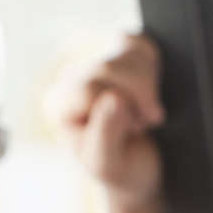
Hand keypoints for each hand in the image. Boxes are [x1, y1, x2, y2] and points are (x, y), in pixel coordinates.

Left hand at [47, 32, 166, 207]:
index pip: (90, 89)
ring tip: (144, 109)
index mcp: (59, 106)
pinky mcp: (117, 54)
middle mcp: (71, 81)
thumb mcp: (109, 164)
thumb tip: (114, 97)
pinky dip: (153, 64)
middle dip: (140, 96)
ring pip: (128, 50)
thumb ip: (106, 134)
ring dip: (149, 82)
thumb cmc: (119, 170)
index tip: (134, 129)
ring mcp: (94, 63)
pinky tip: (150, 90)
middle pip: (110, 66)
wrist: (138, 169)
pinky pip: (139, 42)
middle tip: (144, 123)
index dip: (121, 109)